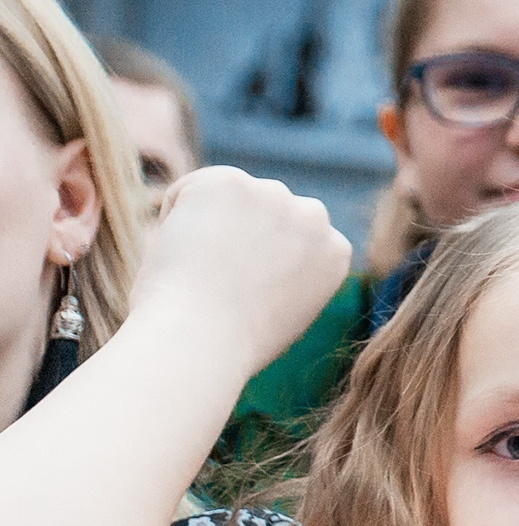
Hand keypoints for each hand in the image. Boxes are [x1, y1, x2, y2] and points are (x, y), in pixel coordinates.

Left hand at [130, 167, 349, 378]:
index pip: (292, 237)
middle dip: (240, 233)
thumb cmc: (230, 342)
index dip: (259, 262)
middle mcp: (315, 217)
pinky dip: (176, 216)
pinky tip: (181, 251)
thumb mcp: (284, 311)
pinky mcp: (231, 182)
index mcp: (335, 251)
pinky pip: (191, 190)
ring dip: (210, 224)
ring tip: (198, 270)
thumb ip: (286, 276)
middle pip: (264, 210)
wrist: (203, 339)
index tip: (243, 292)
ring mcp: (274, 195)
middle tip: (215, 278)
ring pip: (229, 198)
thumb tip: (257, 258)